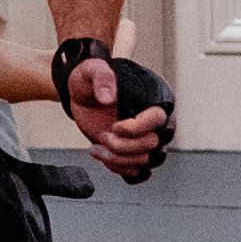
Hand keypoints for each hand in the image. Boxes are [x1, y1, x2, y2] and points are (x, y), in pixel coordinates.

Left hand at [62, 21, 175, 183]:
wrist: (82, 93)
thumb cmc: (91, 77)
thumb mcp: (91, 69)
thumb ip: (101, 77)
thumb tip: (108, 98)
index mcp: (154, 95)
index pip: (158, 119)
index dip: (136, 128)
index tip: (114, 126)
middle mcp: (156, 119)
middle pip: (153, 144)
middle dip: (123, 146)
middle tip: (103, 136)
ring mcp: (147, 137)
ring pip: (147, 161)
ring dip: (119, 160)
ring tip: (96, 148)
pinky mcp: (135, 152)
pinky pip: (139, 172)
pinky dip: (122, 170)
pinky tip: (104, 157)